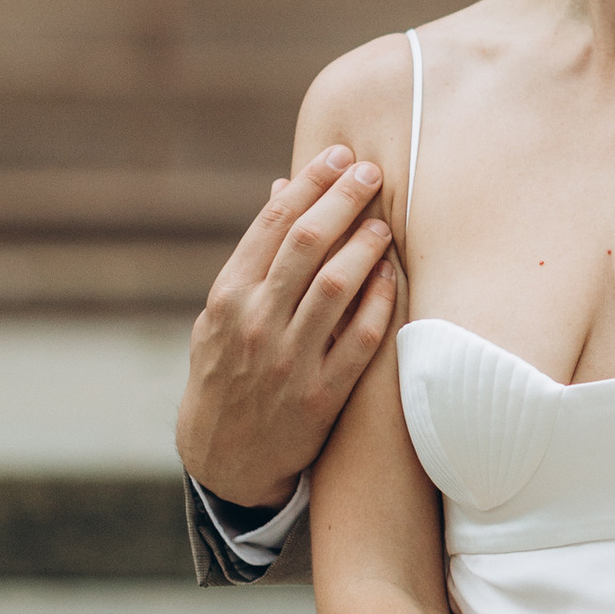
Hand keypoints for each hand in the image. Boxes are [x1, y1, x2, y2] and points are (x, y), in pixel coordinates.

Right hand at [179, 147, 397, 509]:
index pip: (272, 223)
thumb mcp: (222, 314)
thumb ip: (255, 257)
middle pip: (307, 244)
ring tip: (385, 223)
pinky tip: (393, 276)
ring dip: (366, 246)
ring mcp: (287, 360)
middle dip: (344, 199)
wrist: (223, 458)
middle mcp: (254, 323)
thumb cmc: (227, 371)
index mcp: (227, 296)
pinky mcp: (320, 396)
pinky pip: (359, 340)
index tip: (340, 155)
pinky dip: (380, 303)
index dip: (310, 184)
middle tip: (373, 172)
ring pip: (336, 287)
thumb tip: (282, 188)